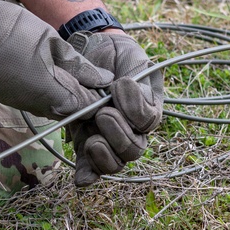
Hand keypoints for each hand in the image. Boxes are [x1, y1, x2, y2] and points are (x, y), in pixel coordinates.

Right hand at [0, 0, 114, 118]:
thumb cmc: (17, 30)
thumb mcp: (54, 42)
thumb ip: (80, 65)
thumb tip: (104, 79)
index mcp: (49, 92)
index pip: (82, 106)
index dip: (94, 97)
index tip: (102, 85)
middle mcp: (34, 105)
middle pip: (66, 112)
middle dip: (79, 98)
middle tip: (87, 79)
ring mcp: (19, 103)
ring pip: (49, 109)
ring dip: (61, 97)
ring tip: (68, 76)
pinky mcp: (7, 98)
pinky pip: (32, 103)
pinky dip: (44, 94)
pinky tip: (46, 76)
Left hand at [66, 31, 163, 186]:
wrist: (89, 51)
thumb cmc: (116, 55)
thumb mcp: (133, 59)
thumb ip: (138, 78)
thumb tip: (126, 90)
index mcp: (147, 110)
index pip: (148, 123)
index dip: (135, 111)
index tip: (119, 86)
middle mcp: (131, 129)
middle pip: (133, 150)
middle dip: (119, 136)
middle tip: (103, 113)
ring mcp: (107, 138)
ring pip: (114, 163)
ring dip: (104, 156)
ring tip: (93, 139)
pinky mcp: (85, 141)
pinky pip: (89, 166)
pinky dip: (86, 174)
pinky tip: (81, 179)